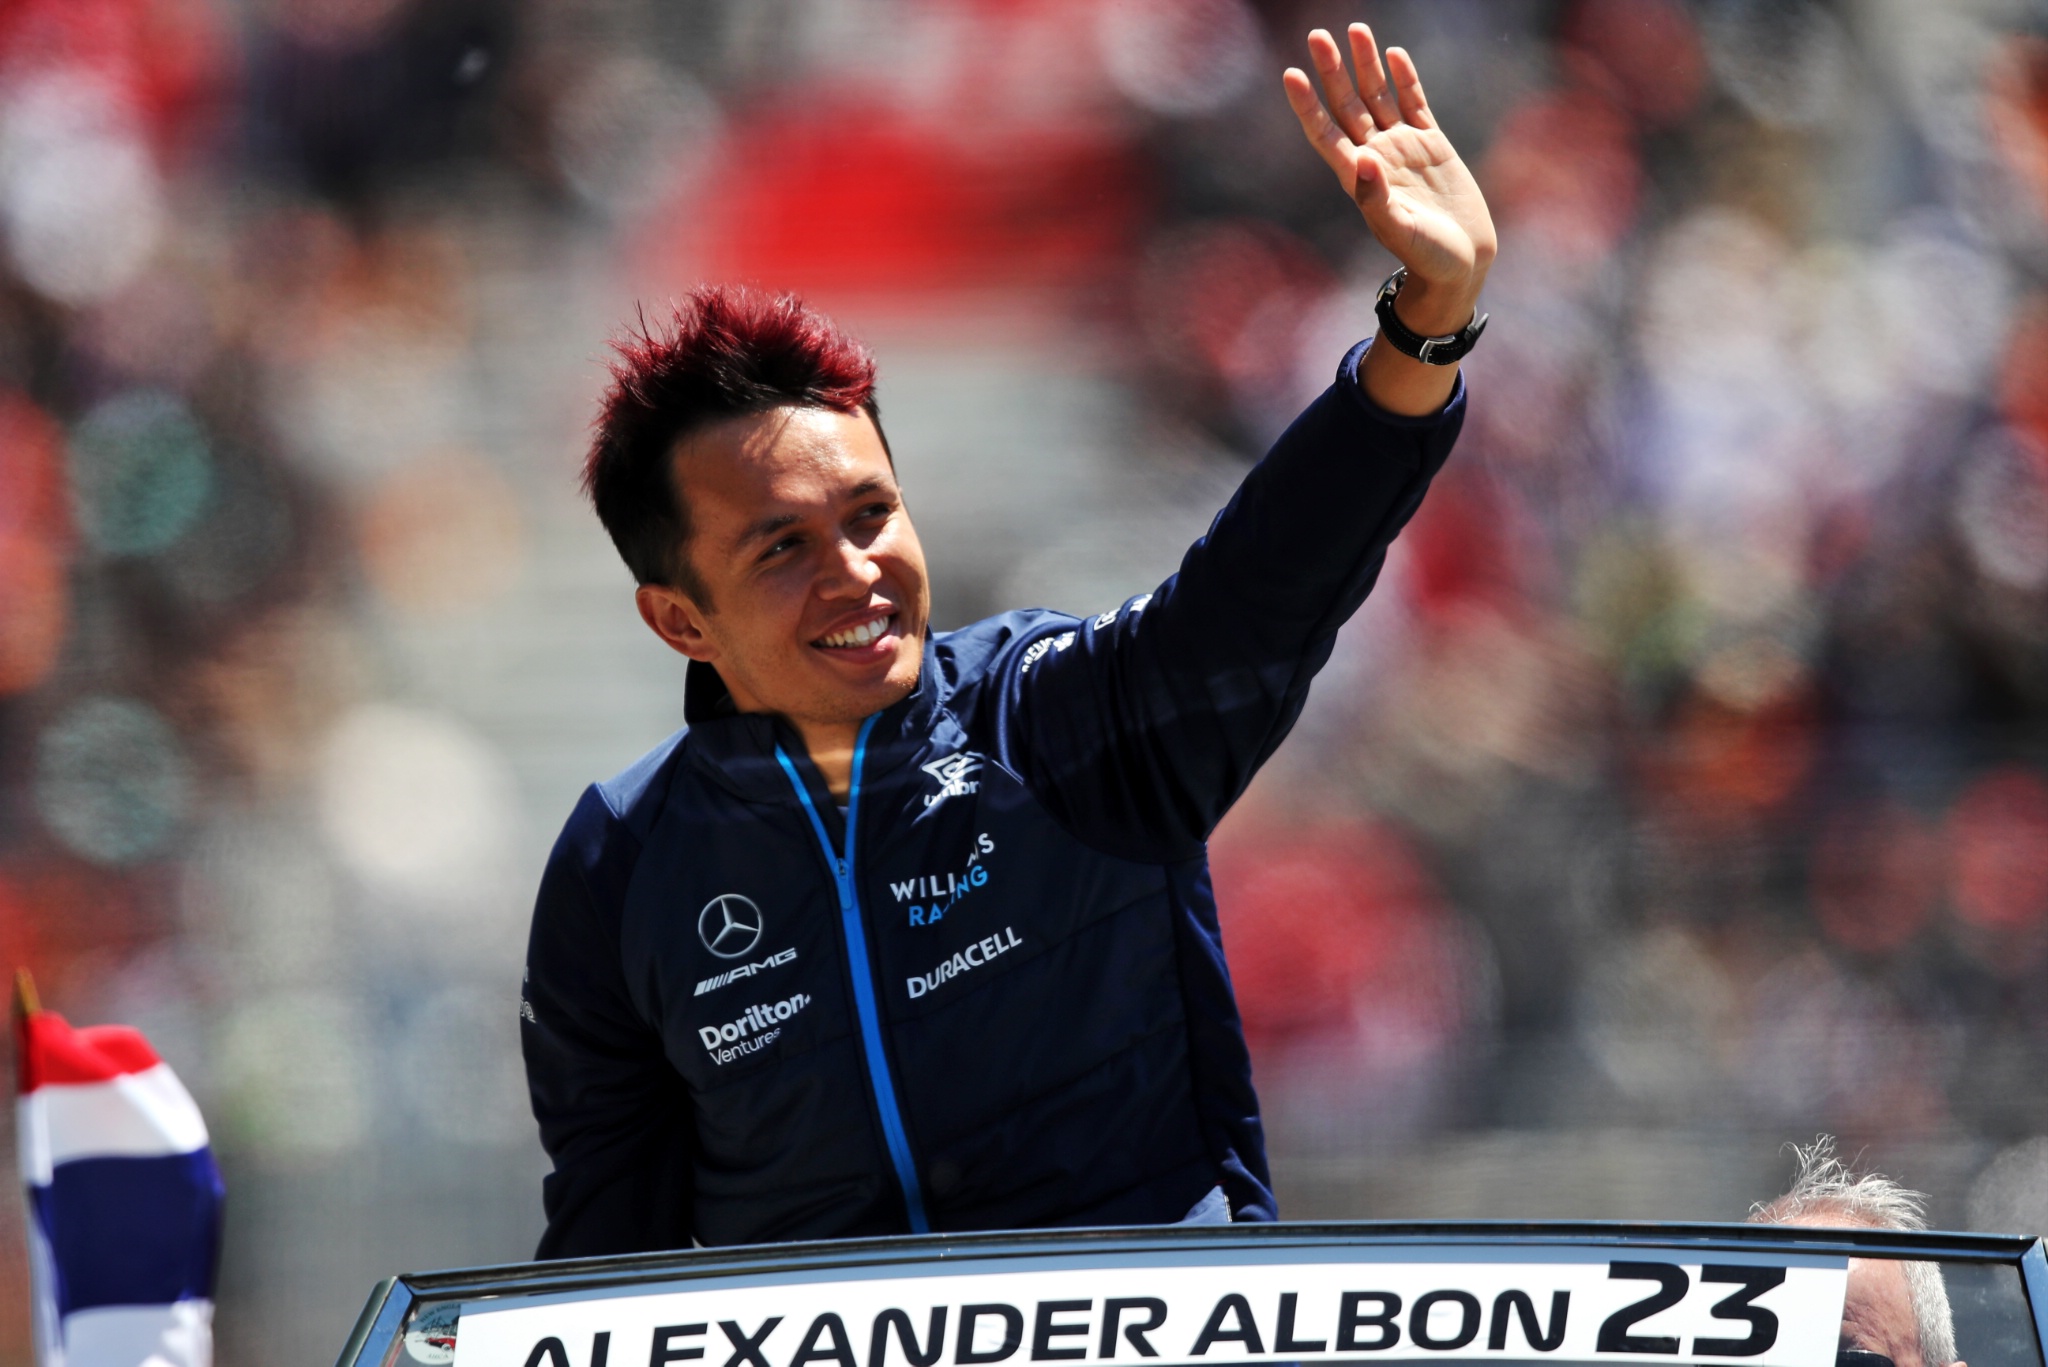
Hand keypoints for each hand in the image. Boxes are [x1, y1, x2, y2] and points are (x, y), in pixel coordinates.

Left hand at [1283, 26, 1495, 335]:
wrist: (1462, 261)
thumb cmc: (1425, 256)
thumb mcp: (1399, 230)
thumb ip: (1377, 198)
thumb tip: (1363, 159)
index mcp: (1357, 178)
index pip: (1324, 133)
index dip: (1307, 105)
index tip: (1291, 74)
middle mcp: (1374, 157)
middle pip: (1347, 106)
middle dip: (1332, 71)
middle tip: (1317, 36)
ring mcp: (1402, 147)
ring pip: (1378, 97)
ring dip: (1365, 65)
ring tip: (1355, 29)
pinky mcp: (1431, 144)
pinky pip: (1414, 103)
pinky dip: (1404, 78)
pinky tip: (1393, 54)